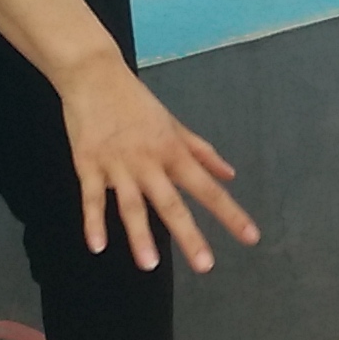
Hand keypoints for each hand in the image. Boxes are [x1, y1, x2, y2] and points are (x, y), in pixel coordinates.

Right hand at [60, 53, 258, 274]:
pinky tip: (96, 245)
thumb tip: (229, 174)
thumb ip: (202, 152)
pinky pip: (91, 197)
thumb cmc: (136, 101)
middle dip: (189, 235)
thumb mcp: (174, 125)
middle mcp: (148, 161)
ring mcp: (117, 164)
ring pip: (130, 205)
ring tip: (149, 265)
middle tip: (205, 265)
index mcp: (173, 152)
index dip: (230, 214)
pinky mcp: (88, 164)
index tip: (250, 237)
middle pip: (171, 203)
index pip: (207, 188)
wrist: (93, 74)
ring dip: (140, 235)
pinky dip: (92, 221)